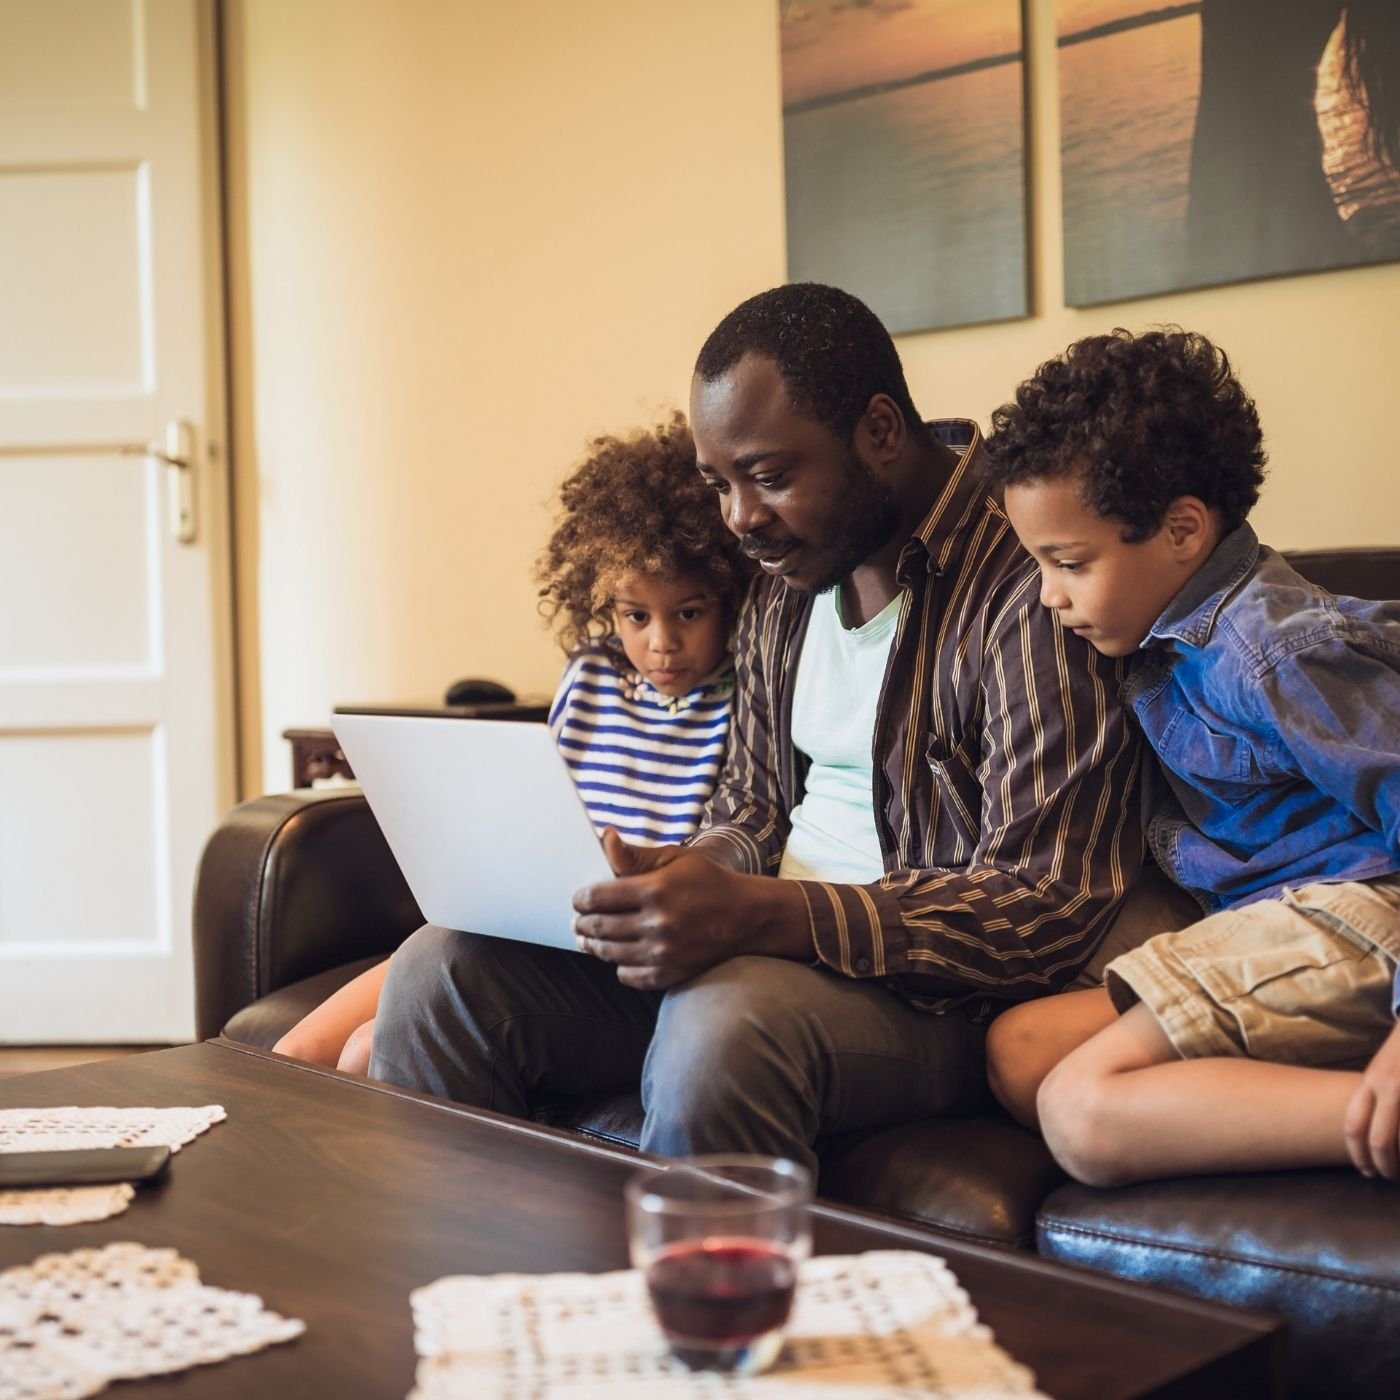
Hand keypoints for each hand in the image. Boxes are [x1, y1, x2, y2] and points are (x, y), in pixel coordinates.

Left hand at [571, 829, 809, 989]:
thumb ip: (636, 855)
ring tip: (590, 941)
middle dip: (583, 924)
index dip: (581, 899)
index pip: (597, 898)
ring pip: (610, 954)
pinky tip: (620, 957)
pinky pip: (629, 976)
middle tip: (578, 922)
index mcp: (654, 890)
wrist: (748, 917)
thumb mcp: (676, 858)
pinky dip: (620, 967)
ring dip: (594, 947)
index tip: (579, 900)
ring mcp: (663, 953)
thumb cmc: (709, 881)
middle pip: (599, 928)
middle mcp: (656, 924)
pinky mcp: (671, 973)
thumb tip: (605, 838)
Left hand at [1344, 1020, 1399, 1179]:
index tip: (1365, 1170)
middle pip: (1378, 1140)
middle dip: (1383, 1165)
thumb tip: (1366, 1134)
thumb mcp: (1383, 1072)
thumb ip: (1374, 1097)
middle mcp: (1388, 1086)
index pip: (1353, 1125)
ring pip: (1399, 1140)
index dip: (1357, 1154)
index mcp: (1371, 1082)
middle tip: (1389, 1177)